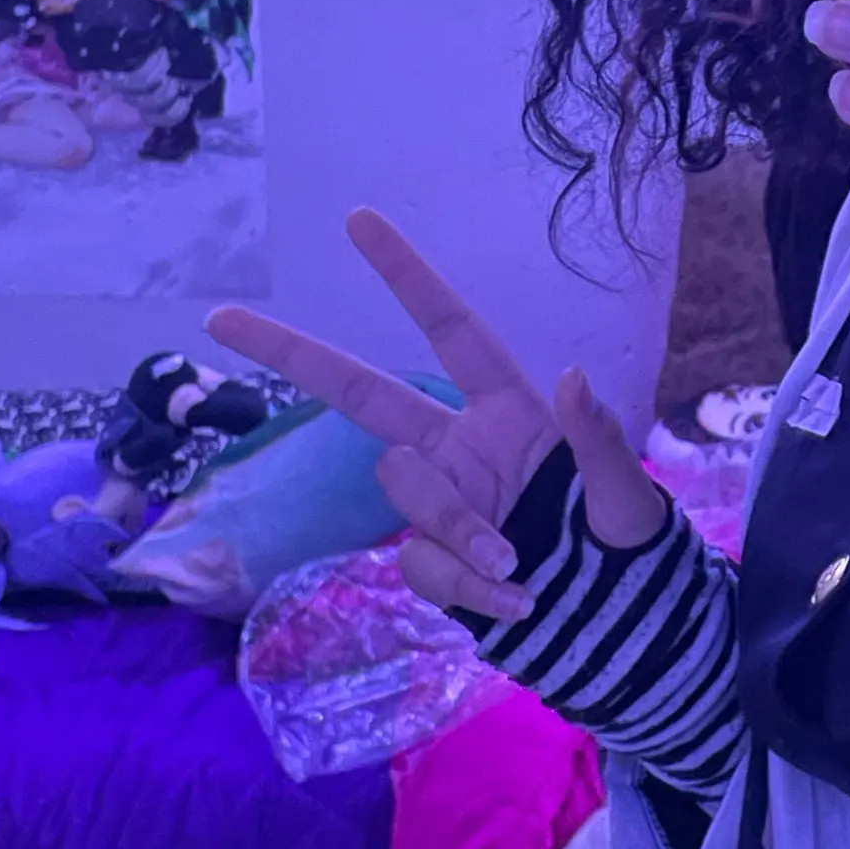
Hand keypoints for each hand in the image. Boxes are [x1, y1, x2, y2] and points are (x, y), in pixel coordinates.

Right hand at [205, 210, 667, 621]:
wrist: (615, 628)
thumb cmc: (627, 544)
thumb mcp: (627, 494)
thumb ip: (597, 439)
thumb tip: (572, 378)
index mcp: (508, 410)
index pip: (451, 330)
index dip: (406, 276)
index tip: (358, 220)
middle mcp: (459, 447)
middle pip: (360, 392)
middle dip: (292, 354)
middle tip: (221, 318)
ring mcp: (439, 504)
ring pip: (403, 490)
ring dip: (456, 527)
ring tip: (519, 566)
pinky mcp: (430, 561)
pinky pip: (421, 562)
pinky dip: (467, 586)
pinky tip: (518, 603)